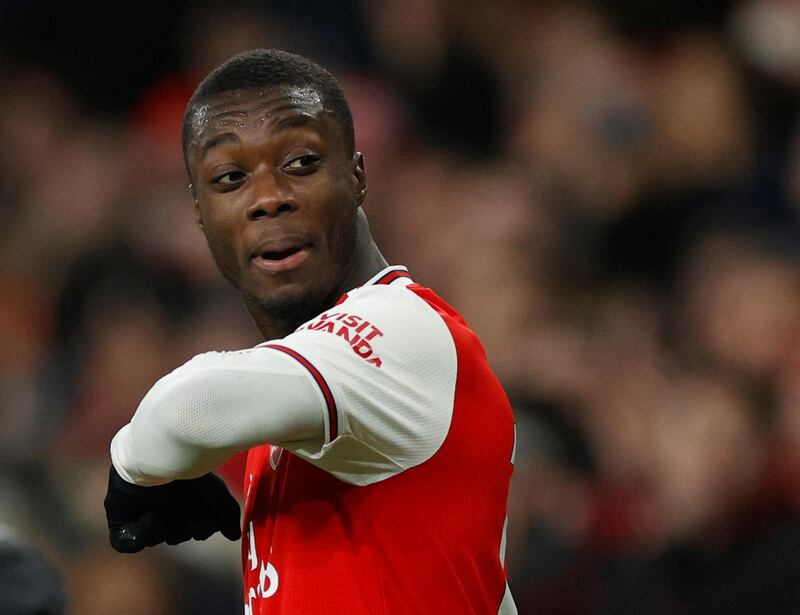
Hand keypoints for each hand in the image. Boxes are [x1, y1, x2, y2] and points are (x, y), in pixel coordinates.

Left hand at [104, 465, 241, 552]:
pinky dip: (139, 535)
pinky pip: (127, 543)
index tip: (202, 523)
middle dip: (180, 529)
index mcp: (186, 501)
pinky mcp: (120, 522)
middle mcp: (165, 508)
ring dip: (161, 528)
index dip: (201, 529)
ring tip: (160, 510)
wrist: (156, 461)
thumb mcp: (216, 495)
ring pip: (154, 539)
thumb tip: (234, 535)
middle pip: (175, 535)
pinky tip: (147, 518)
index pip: (196, 529)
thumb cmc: (189, 475)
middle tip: (182, 516)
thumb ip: (227, 516)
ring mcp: (141, 515)